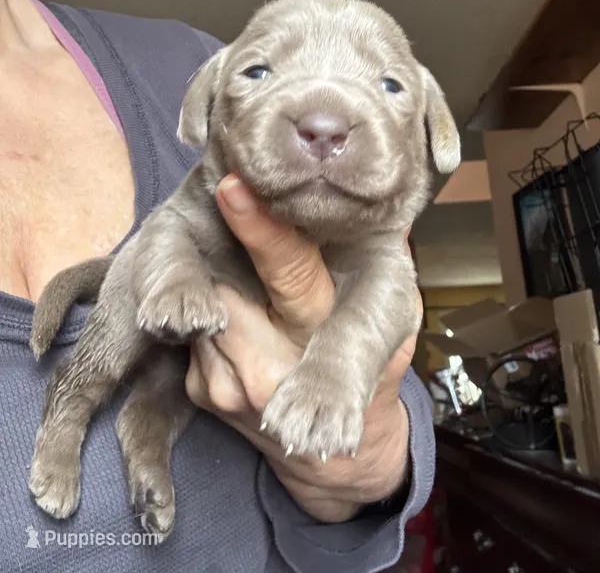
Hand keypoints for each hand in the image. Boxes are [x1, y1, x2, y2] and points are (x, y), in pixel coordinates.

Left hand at [185, 174, 421, 522]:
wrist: (331, 458)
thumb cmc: (371, 378)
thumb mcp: (393, 324)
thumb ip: (384, 269)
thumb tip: (382, 204)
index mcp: (324, 339)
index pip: (292, 275)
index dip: (261, 229)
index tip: (232, 188)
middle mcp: (269, 366)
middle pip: (227, 286)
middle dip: (222, 244)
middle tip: (228, 198)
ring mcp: (229, 385)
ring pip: (206, 302)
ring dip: (219, 277)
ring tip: (245, 270)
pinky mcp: (202, 393)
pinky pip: (196, 331)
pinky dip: (213, 311)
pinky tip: (238, 311)